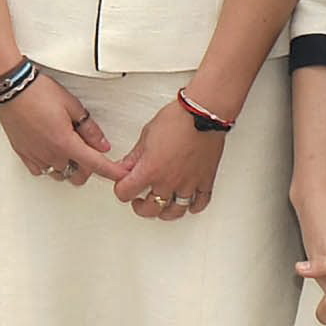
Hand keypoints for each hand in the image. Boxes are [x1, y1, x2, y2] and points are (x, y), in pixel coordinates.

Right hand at [0, 76, 121, 185]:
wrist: (11, 88)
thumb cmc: (37, 92)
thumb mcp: (72, 105)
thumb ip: (89, 128)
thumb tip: (101, 143)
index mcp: (65, 142)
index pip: (96, 164)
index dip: (112, 172)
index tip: (121, 175)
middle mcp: (50, 153)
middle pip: (78, 174)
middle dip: (89, 168)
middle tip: (90, 153)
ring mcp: (36, 155)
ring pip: (59, 174)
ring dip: (68, 167)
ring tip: (69, 151)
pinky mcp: (23, 153)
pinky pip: (40, 170)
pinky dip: (49, 166)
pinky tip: (51, 154)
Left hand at [114, 104, 228, 221]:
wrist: (203, 114)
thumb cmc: (177, 119)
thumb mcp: (146, 136)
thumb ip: (135, 156)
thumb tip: (125, 166)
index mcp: (150, 170)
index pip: (125, 192)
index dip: (121, 190)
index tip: (123, 185)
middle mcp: (169, 181)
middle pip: (150, 209)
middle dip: (140, 207)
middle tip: (138, 200)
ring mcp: (188, 184)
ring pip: (175, 211)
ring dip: (165, 211)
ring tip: (161, 205)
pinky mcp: (205, 181)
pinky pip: (200, 203)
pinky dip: (193, 206)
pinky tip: (188, 204)